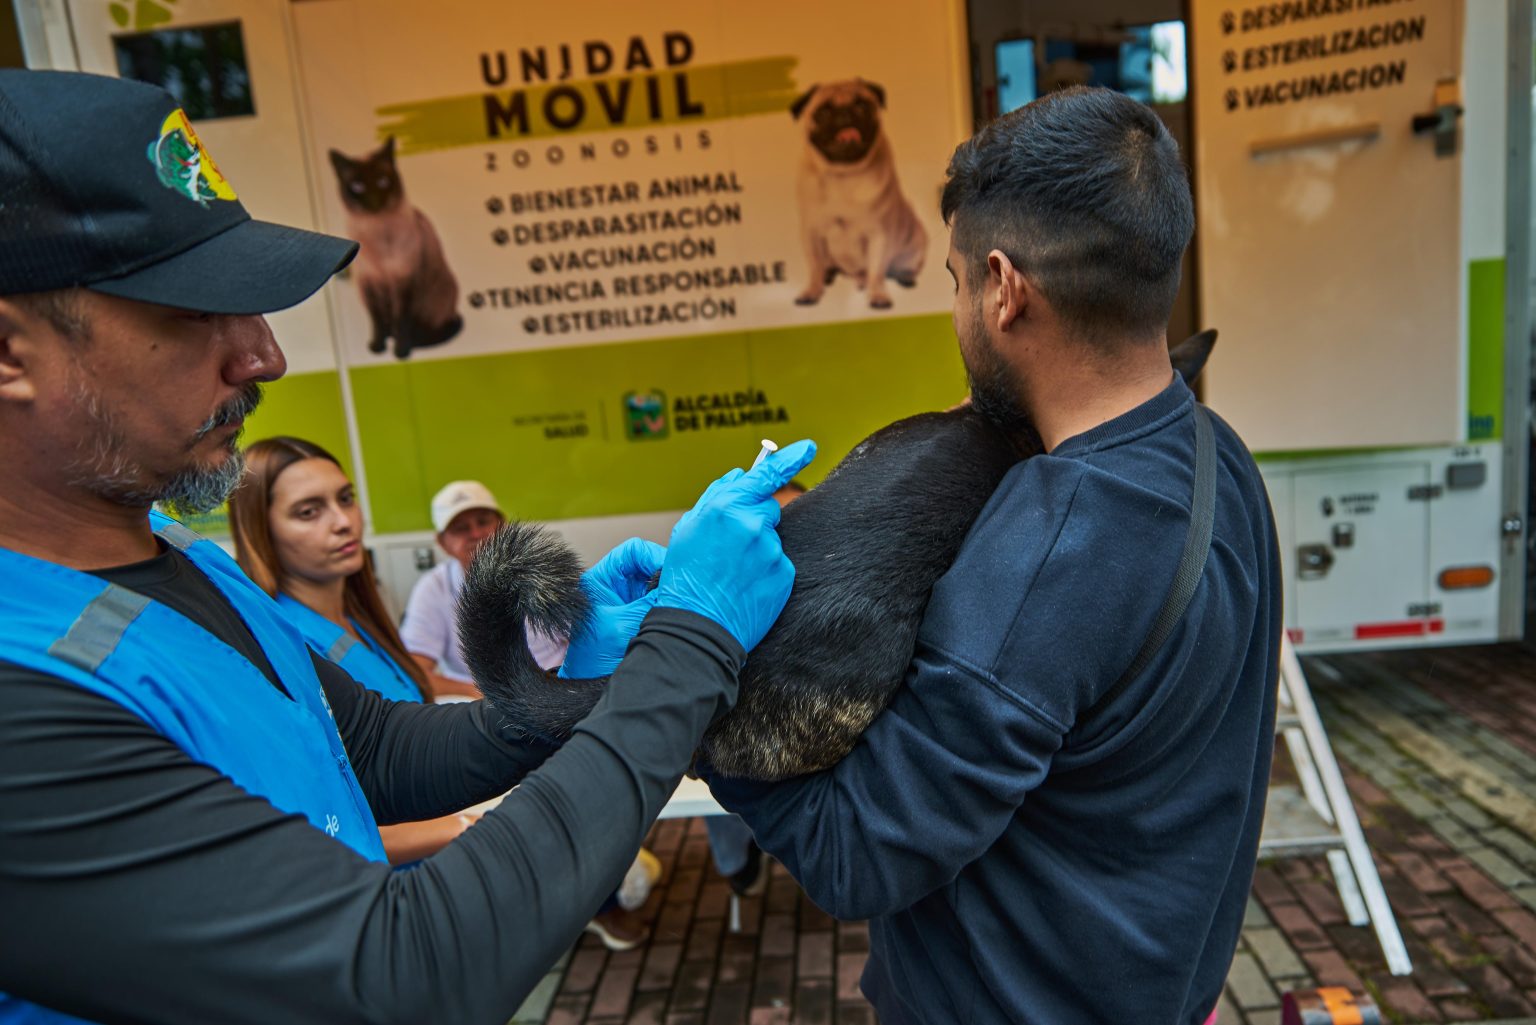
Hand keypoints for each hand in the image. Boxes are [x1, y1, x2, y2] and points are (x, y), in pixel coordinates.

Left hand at [558, 538, 666, 678]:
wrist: (585, 692)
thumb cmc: (594, 660)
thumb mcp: (624, 625)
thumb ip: (650, 602)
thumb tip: (677, 583)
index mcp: (600, 581)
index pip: (633, 551)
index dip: (654, 556)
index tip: (671, 572)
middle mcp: (615, 588)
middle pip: (648, 566)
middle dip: (665, 575)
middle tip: (678, 589)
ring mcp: (627, 603)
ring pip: (656, 584)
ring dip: (667, 593)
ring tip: (677, 605)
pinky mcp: (638, 618)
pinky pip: (658, 603)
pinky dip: (668, 606)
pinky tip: (675, 616)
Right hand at [654, 439, 816, 649]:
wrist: (698, 626)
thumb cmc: (686, 577)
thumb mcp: (689, 530)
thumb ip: (715, 496)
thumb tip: (738, 476)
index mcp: (726, 508)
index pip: (767, 475)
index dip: (791, 458)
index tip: (808, 447)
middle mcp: (753, 525)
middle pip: (768, 509)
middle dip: (754, 520)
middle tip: (731, 547)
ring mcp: (772, 551)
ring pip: (772, 539)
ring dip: (757, 549)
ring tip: (733, 573)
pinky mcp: (784, 575)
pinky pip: (779, 563)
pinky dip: (766, 571)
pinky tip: (746, 585)